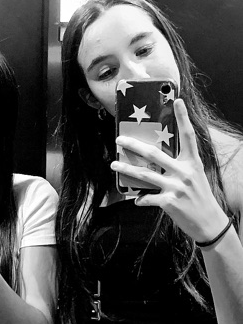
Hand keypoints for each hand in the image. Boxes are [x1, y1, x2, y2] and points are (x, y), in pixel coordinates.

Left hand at [110, 99, 227, 241]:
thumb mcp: (194, 176)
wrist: (209, 223)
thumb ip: (177, 166)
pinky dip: (140, 198)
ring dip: (126, 169)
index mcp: (192, 162)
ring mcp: (176, 187)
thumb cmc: (199, 197)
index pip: (188, 136)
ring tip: (114, 164)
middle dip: (134, 145)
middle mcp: (184, 172)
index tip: (176, 101)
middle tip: (119, 139)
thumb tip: (152, 161)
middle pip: (154, 154)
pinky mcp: (169, 202)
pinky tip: (136, 199)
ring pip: (145, 174)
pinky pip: (147, 197)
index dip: (183, 118)